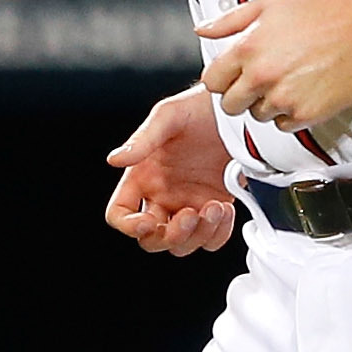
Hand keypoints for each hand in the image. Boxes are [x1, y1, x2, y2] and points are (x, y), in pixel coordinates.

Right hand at [103, 85, 236, 254]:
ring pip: (182, 244)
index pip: (120, 213)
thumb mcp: (168, 116)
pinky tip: (225, 209)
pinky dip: (218, 233)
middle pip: (152, 239)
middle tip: (190, 215)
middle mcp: (163, 195)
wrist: (235, 110)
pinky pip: (212, 238)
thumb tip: (116, 159)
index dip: (128, 225)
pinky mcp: (216, 207)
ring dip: (198, 235)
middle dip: (170, 236)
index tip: (146, 223)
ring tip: (215, 207)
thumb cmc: (198, 107)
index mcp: (142, 176)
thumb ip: (143, 140)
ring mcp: (190, 203)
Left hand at [197, 0, 351, 130]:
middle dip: (239, 94)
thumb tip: (203, 29)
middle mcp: (262, 76)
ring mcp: (284, 98)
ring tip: (286, 81)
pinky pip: (283, 125)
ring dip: (265, 104)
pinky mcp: (306, 114)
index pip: (211, 81)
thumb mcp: (272, 2)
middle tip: (259, 80)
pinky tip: (301, 92)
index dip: (221, 78)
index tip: (232, 75)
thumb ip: (232, 19)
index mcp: (248, 48)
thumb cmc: (323, 12)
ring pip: (256, 116)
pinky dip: (288, 113)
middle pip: (230, 105)